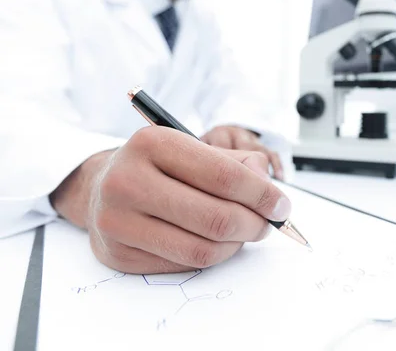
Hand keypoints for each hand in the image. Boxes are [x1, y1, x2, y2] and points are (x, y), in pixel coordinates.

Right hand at [49, 126, 291, 273]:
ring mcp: (118, 221)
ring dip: (236, 245)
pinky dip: (210, 256)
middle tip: (267, 225)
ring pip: (202, 249)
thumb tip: (270, 191)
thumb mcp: (193, 149)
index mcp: (152, 143)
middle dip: (255, 225)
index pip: (224, 176)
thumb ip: (236, 164)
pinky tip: (214, 242)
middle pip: (217, 218)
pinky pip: (183, 265)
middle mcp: (127, 180)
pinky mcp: (117, 254)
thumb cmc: (158, 167)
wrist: (100, 188)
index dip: (262, 195)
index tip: (281, 206)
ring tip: (243, 233)